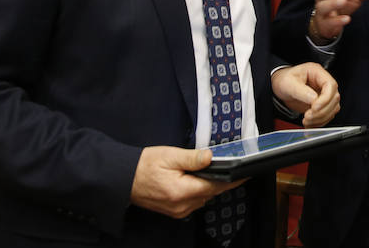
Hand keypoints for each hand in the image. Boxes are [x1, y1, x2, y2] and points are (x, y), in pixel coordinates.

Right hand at [130, 146, 245, 218]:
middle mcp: (182, 206)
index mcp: (182, 191)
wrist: (123, 179)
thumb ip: (192, 158)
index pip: (216, 186)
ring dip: (209, 185)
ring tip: (210, 171)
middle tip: (230, 166)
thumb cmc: (145, 165)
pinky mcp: (175, 211)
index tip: (245, 173)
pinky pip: (194, 201)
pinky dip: (199, 191)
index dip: (232, 179)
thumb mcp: (170, 156)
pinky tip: (197, 180)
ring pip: (204, 197)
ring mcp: (178, 211)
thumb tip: (211, 157)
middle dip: (221, 180)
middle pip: (211, 192)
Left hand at [271, 62, 340, 126]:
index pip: (331, 85)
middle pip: (334, 98)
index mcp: (317, 72)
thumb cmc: (284, 80)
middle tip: (308, 116)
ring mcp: (324, 94)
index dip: (325, 98)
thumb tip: (314, 99)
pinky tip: (309, 123)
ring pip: (333, 108)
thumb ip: (301, 91)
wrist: (280, 87)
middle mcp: (323, 83)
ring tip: (306, 121)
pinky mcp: (322, 105)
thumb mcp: (288, 83)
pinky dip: (319, 122)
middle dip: (322, 111)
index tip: (314, 107)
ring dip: (321, 118)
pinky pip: (327, 115)